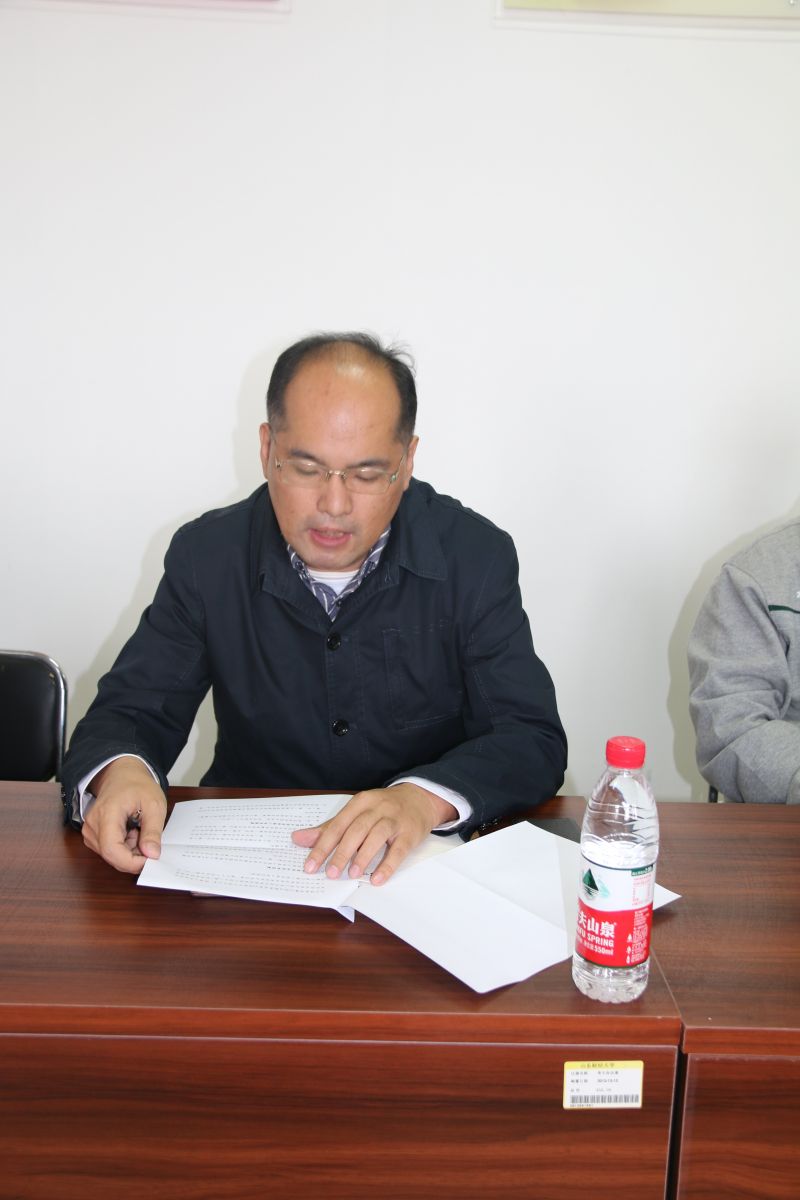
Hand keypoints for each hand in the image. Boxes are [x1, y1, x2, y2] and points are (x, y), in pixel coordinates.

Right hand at [80, 757, 167, 874]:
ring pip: (111, 856)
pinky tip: (131, 833)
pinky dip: (124, 848)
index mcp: (107, 813)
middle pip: (111, 856)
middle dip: (134, 856)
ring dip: (129, 851)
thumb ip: (153, 831)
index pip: (112, 850)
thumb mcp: (155, 804)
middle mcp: (92, 824)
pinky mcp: (92, 834)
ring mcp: (90, 830)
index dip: (131, 861)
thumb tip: (152, 855)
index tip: (151, 858)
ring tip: (139, 830)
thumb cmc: (138, 786)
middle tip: (149, 839)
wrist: (122, 774)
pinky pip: (108, 851)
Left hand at [291, 783, 456, 886]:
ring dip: (363, 856)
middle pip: (356, 830)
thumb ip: (328, 828)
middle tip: (330, 873)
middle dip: (341, 852)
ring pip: (376, 836)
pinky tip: (377, 878)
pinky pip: (398, 851)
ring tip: (351, 874)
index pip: (337, 825)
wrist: (420, 799)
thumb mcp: (355, 813)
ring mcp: (394, 820)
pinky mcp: (410, 833)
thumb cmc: (383, 808)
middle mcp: (376, 808)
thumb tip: (298, 839)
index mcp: (360, 803)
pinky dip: (387, 865)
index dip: (322, 845)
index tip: (311, 865)